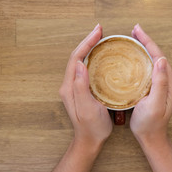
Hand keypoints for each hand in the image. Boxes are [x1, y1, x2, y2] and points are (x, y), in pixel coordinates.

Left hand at [59, 24, 111, 149]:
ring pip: (81, 61)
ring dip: (89, 48)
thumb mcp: (87, 109)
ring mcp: (75, 87)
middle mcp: (69, 84)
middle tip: (100, 30)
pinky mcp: (81, 89)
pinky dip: (93, 58)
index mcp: (70, 87)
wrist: (89, 140)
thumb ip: (81, 87)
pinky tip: (101, 56)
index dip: (86, 43)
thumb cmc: (92, 127)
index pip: (76, 58)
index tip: (98, 32)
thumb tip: (80, 64)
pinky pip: (86, 68)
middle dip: (87, 41)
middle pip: (77, 57)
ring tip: (101, 39)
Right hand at [130, 24, 171, 143]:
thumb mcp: (154, 105)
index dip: (148, 42)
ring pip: (154, 60)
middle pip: (158, 56)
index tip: (137, 30)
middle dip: (146, 41)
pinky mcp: (157, 88)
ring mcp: (164, 84)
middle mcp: (170, 82)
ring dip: (145, 48)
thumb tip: (161, 59)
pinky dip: (143, 58)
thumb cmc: (150, 124)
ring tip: (134, 38)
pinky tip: (136, 55)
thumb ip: (160, 83)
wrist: (151, 137)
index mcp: (171, 84)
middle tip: (134, 30)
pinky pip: (150, 68)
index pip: (159, 56)